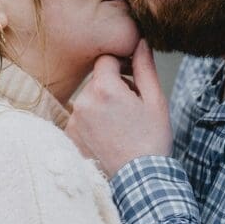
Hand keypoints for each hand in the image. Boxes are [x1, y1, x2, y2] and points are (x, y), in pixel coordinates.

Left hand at [66, 39, 172, 177]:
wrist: (140, 181)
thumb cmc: (151, 141)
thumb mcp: (155, 101)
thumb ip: (144, 67)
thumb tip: (140, 42)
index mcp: (104, 88)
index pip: (106, 60)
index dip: (122, 65)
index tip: (133, 77)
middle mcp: (83, 102)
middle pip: (97, 81)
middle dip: (114, 87)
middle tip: (133, 108)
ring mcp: (73, 121)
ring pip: (89, 100)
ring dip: (103, 105)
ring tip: (122, 126)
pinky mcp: (69, 137)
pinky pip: (81, 119)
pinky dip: (93, 123)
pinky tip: (110, 137)